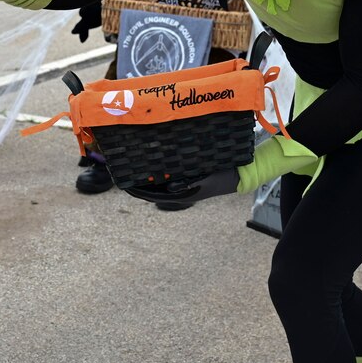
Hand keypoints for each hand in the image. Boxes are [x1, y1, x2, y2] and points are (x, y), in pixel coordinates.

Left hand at [122, 169, 239, 206]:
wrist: (238, 175)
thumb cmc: (222, 176)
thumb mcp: (204, 178)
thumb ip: (186, 182)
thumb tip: (169, 186)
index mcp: (182, 196)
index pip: (152, 195)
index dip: (136, 191)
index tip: (122, 185)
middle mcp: (180, 193)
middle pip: (152, 190)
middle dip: (137, 183)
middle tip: (123, 173)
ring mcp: (184, 187)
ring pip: (158, 185)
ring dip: (146, 179)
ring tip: (132, 169)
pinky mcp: (188, 180)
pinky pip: (167, 179)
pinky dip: (156, 175)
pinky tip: (151, 166)